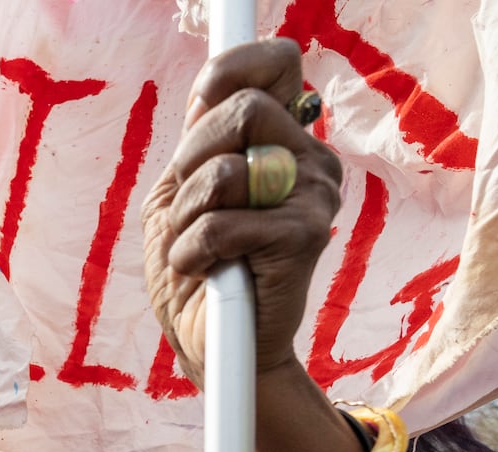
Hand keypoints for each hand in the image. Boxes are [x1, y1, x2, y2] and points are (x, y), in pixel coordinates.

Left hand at [140, 38, 341, 386]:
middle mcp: (309, 158)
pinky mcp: (305, 237)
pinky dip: (192, 251)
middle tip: (187, 208)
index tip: (197, 108)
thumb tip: (209, 94)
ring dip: (186, 215)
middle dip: (190, 161)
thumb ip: (199, 143)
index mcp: (283, 139)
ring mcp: (314, 195)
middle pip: (242, 109)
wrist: (210, 341)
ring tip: (194, 245)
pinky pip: (223, 224)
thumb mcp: (182, 194)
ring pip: (227, 169)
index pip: (276, 63)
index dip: (229, 71)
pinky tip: (203, 270)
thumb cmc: (193, 268)